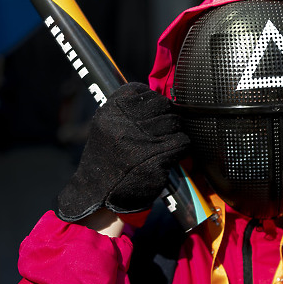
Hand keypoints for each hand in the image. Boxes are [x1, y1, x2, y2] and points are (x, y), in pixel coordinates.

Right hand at [56, 82, 189, 221]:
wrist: (100, 193)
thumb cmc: (109, 159)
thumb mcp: (108, 127)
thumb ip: (128, 110)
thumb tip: (159, 96)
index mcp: (110, 111)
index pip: (142, 91)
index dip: (153, 101)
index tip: (153, 114)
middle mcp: (123, 123)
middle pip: (162, 104)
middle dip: (168, 116)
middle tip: (163, 131)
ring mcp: (139, 141)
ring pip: (175, 122)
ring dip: (175, 132)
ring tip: (165, 144)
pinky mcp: (154, 157)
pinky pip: (182, 142)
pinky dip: (182, 148)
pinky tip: (171, 154)